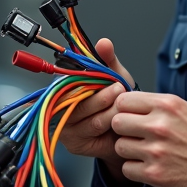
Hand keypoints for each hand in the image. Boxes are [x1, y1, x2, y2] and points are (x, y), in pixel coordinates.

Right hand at [57, 38, 134, 178]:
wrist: (124, 130)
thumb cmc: (115, 102)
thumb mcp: (114, 77)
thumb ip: (109, 60)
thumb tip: (104, 43)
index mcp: (66, 88)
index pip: (70, 81)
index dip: (89, 79)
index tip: (111, 80)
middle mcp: (61, 107)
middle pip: (78, 101)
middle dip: (103, 97)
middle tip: (119, 89)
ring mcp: (66, 127)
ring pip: (90, 118)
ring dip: (110, 111)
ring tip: (123, 105)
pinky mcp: (74, 143)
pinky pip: (93, 132)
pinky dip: (109, 125)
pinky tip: (119, 122)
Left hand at [110, 91, 186, 186]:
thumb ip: (159, 106)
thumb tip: (131, 104)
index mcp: (167, 105)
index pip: (123, 100)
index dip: (124, 109)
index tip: (130, 116)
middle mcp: (159, 126)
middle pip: (117, 122)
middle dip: (124, 130)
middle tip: (135, 135)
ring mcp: (156, 151)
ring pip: (119, 147)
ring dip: (129, 151)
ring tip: (145, 152)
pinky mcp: (155, 174)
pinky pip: (127, 169)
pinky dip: (136, 169)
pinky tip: (150, 166)